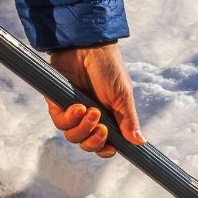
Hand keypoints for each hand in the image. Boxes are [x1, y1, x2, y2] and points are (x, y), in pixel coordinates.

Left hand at [45, 43, 143, 158]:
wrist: (88, 47)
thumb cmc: (109, 69)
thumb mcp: (123, 97)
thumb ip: (129, 120)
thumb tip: (140, 142)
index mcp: (108, 118)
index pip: (104, 144)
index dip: (105, 150)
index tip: (111, 148)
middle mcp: (89, 118)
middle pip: (87, 144)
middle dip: (94, 141)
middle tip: (103, 128)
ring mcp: (72, 111)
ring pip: (72, 137)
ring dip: (83, 128)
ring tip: (91, 110)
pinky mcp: (57, 103)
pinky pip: (60, 122)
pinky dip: (70, 118)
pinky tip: (79, 106)